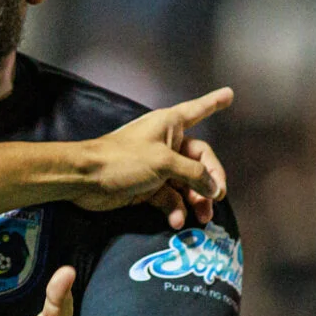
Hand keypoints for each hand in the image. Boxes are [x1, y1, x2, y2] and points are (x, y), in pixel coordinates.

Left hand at [74, 87, 231, 227]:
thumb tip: (214, 188)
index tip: (230, 94)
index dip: (213, 103)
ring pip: (187, 184)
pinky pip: (170, 198)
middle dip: (210, 182)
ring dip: (196, 201)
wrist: (85, 179)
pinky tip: (176, 221)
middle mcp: (166, 144)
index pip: (198, 111)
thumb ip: (194, 173)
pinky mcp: (147, 187)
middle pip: (200, 161)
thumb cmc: (122, 159)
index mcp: (169, 125)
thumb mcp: (164, 162)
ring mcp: (157, 167)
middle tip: (217, 198)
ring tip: (202, 217)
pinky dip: (174, 209)